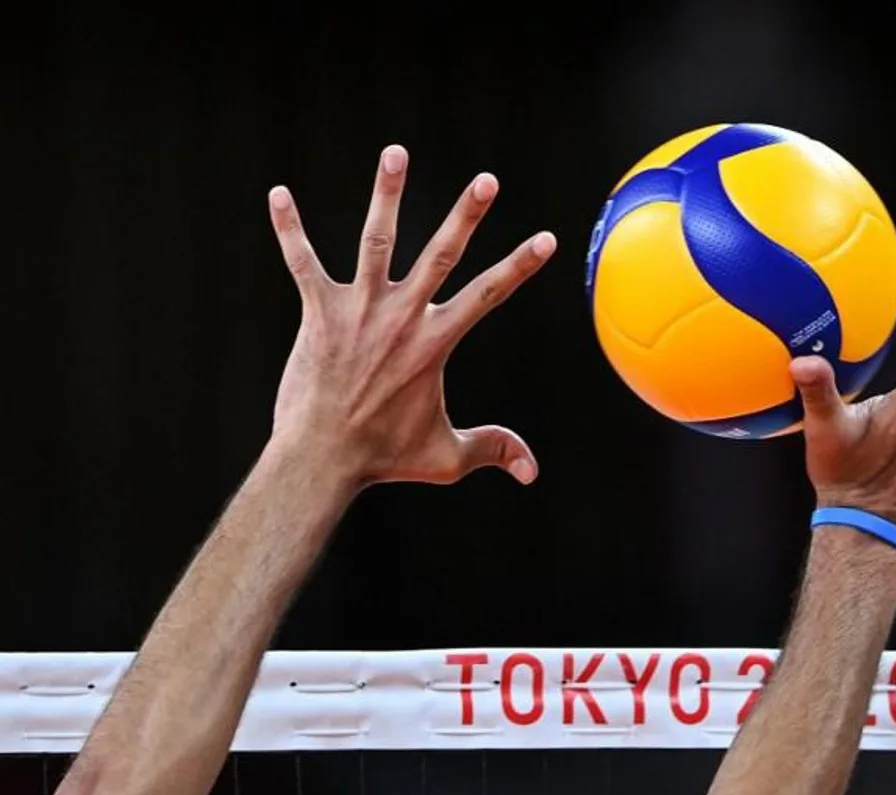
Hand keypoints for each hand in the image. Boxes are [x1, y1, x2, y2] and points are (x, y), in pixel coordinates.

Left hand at [267, 145, 555, 486]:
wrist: (321, 459)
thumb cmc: (384, 458)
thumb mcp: (447, 457)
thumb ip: (492, 449)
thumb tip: (533, 471)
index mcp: (435, 343)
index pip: (488, 295)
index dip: (520, 266)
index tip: (546, 238)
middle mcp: (401, 318)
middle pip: (441, 254)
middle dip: (467, 215)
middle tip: (487, 179)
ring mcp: (359, 311)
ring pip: (377, 240)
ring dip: (387, 194)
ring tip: (396, 152)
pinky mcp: (319, 313)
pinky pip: (303, 262)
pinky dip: (290, 229)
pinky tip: (278, 194)